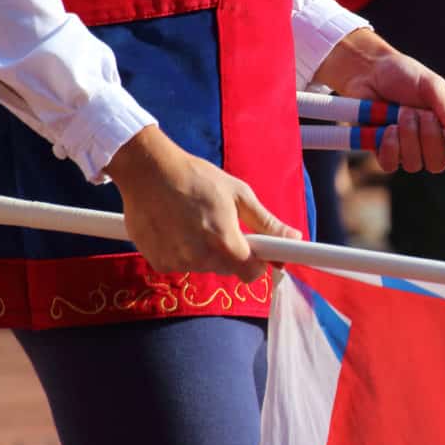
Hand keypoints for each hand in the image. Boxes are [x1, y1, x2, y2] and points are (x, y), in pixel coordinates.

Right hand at [104, 126, 301, 281]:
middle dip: (232, 252)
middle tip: (222, 225)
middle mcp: (199, 257)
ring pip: (204, 267)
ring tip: (196, 221)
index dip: (259, 263)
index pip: (252, 273)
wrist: (149, 170)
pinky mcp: (157, 261)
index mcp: (224, 241)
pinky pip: (181, 264)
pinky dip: (183, 251)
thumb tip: (295, 238)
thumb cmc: (197, 177)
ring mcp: (176, 261)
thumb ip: (267, 223)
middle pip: (228, 270)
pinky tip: (177, 227)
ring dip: (206, 252)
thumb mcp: (239, 194)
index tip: (258, 250)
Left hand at [311, 28, 444, 173]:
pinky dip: (389, 146)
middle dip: (428, 137)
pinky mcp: (383, 152)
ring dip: (407, 136)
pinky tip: (386, 128)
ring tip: (400, 112)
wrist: (370, 71)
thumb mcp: (432, 86)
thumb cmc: (404, 75)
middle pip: (437, 164)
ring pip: (413, 164)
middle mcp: (428, 144)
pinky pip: (390, 165)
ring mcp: (405, 150)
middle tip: (419, 112)